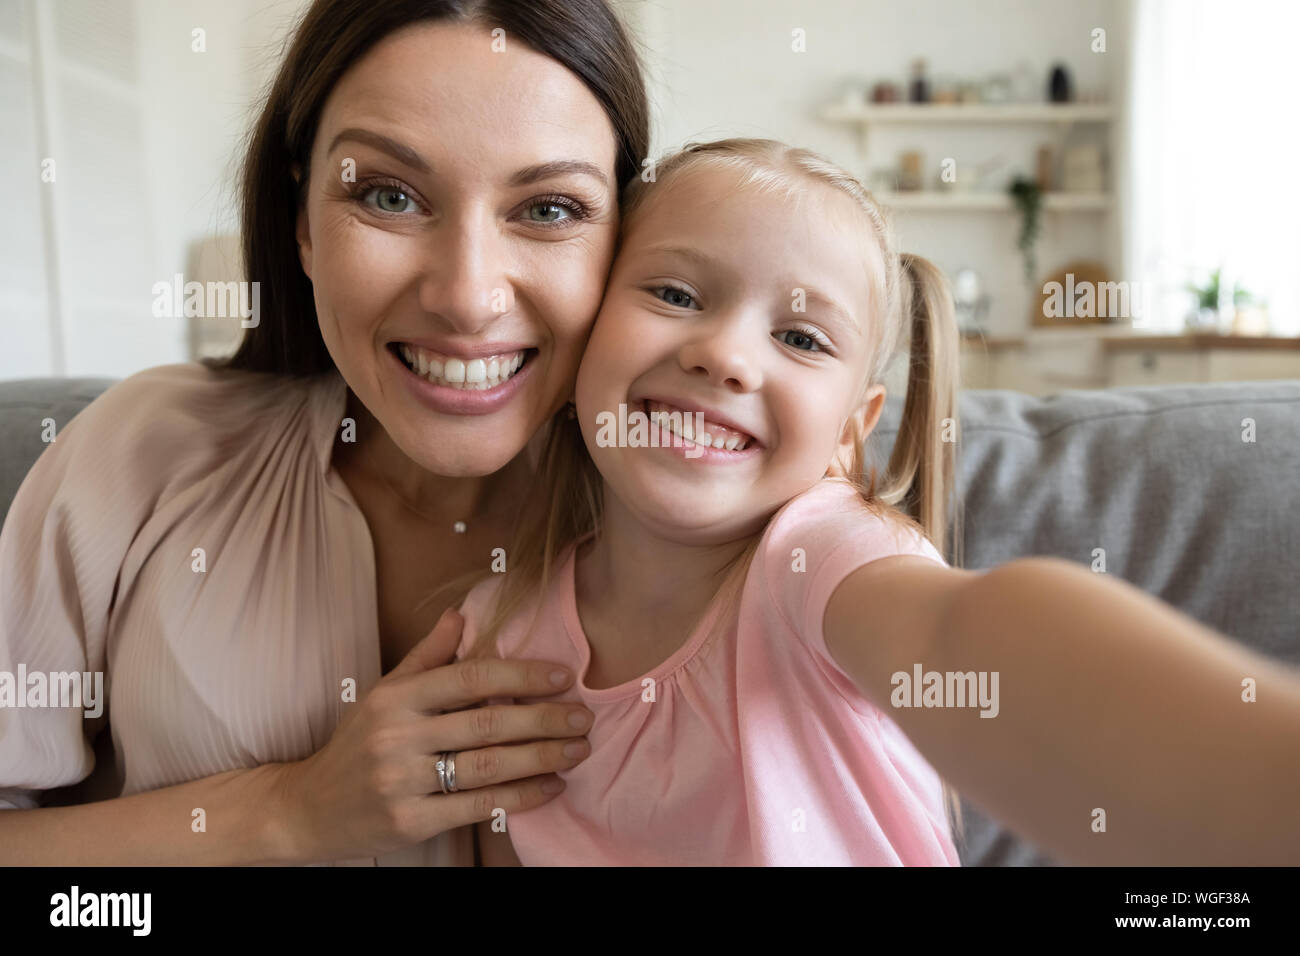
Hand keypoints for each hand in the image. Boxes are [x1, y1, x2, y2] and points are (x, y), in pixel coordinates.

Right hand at [277, 607, 591, 861]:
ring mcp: (402, 782)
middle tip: (583, 716)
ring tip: (577, 749)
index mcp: (396, 697)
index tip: (562, 676)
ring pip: (488, 766)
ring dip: (542, 758)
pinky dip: (522, 796)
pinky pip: (478, 806)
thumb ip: (427, 655)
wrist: (307, 808)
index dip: (521, 675)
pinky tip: (551, 786)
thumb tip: (462, 614)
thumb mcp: (384, 692)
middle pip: (487, 724)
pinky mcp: (410, 822)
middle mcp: (397, 736)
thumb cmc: (358, 744)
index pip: (469, 677)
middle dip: (544, 719)